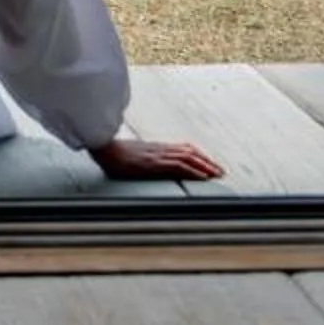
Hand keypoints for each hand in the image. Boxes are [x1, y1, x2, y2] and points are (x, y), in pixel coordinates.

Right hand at [93, 136, 224, 181]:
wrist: (103, 147)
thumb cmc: (113, 152)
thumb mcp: (132, 154)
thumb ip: (144, 156)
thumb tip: (147, 163)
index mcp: (157, 147)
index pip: (184, 148)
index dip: (199, 155)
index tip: (209, 163)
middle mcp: (161, 149)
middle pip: (191, 152)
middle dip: (208, 162)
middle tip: (220, 171)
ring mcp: (159, 155)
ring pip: (189, 158)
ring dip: (206, 166)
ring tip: (217, 174)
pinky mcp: (155, 163)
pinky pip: (180, 166)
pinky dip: (194, 171)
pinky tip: (202, 177)